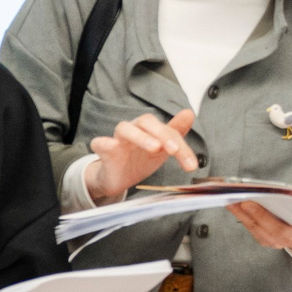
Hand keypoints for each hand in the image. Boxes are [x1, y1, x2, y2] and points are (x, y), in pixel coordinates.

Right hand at [82, 107, 200, 203]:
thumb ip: (176, 133)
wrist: (119, 178)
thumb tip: (189, 113)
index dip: (182, 147)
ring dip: (140, 136)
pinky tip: (110, 145)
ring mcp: (118, 139)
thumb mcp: (162, 149)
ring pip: (125, 128)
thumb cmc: (142, 159)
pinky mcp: (104, 151)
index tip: (191, 164)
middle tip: (174, 150)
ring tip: (155, 148)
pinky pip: (100, 143)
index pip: (168, 131)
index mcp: (150, 129)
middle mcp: (135, 129)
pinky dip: (104, 142)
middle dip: (163, 134)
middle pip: (147, 122)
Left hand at [227, 198, 291, 260]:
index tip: (247, 203)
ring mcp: (272, 242)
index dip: (260, 216)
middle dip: (243, 213)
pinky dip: (242, 217)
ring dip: (239, 214)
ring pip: (252, 228)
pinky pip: (251, 228)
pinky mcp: (264, 240)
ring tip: (229, 199)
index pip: (277, 228)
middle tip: (231, 198)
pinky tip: (235, 206)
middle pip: (259, 228)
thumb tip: (290, 191)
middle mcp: (282, 241)